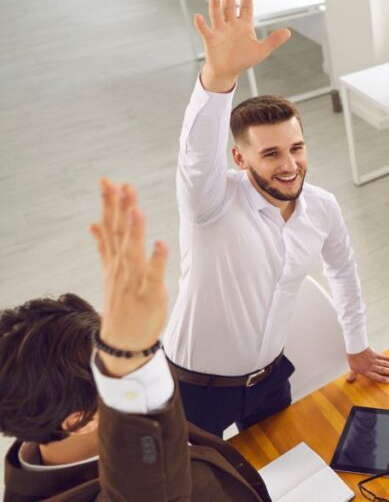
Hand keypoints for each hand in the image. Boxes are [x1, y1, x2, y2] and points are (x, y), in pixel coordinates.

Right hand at [89, 180, 168, 376]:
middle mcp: (121, 267)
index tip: (107, 181)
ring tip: (136, 208)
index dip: (109, 204)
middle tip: (121, 184)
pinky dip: (156, 260)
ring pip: (132, 251)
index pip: (110, 226)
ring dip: (134, 230)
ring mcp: (133, 281)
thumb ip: (103, 247)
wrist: (123, 342)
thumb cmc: (121, 304)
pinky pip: (153, 276)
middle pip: (119, 233)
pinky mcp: (149, 295)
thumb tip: (93, 223)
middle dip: (120, 209)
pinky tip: (160, 243)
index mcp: (114, 260)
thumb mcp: (109, 273)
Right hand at [194, 0, 290, 91]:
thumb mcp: (261, 50)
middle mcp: (231, 24)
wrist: (228, 71)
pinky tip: (198, 17)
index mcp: (244, 25)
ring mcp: (220, 30)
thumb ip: (273, 40)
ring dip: (216, 4)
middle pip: (230, 6)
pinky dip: (201, 24)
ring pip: (217, 14)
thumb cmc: (243, 60)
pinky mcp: (210, 39)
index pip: (247, 7)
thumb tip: (288, 32)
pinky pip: (205, 30)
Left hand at [346, 348, 388, 383]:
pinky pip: (382, 356)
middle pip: (383, 370)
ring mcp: (374, 360)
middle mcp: (372, 366)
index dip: (382, 379)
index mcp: (367, 371)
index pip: (376, 376)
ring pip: (385, 363)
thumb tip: (349, 380)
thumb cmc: (353, 359)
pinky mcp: (375, 354)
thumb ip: (353, 375)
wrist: (355, 348)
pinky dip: (387, 358)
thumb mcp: (352, 368)